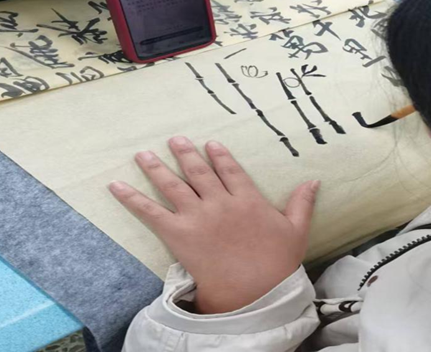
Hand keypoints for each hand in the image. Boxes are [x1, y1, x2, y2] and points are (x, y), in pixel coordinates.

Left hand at [108, 137, 319, 313]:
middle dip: (185, 154)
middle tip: (174, 140)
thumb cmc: (278, 263)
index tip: (210, 143)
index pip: (231, 170)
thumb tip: (313, 180)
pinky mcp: (179, 233)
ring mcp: (198, 216)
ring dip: (156, 168)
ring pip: (173, 185)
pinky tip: (117, 186)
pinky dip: (132, 198)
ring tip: (144, 154)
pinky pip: (151, 212)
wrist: (254, 292)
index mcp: (248, 199)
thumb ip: (302, 203)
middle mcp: (221, 202)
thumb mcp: (296, 230)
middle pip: (199, 171)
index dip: (219, 155)